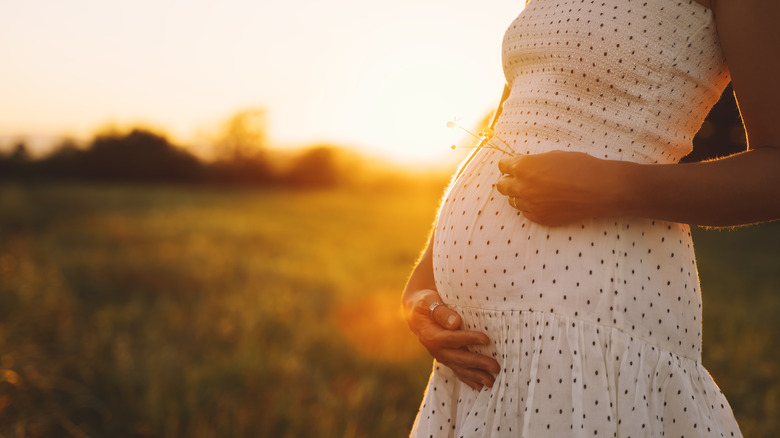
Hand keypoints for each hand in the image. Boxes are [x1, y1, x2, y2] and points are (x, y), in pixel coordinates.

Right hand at [403, 289, 500, 390]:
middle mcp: (436, 349)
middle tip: (495, 367)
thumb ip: (440, 312)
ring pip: (459, 368)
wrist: (416, 311)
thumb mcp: (428, 301)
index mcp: (431, 335)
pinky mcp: (446, 358)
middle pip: (458, 358)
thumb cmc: (425, 302)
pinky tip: (479, 386)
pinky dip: (468, 379)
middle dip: (478, 363)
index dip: (469, 339)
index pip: (452, 339)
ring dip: (476, 376)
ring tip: (491, 381)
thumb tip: (455, 323)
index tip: (486, 339)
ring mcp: (441, 355)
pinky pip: (457, 371)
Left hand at [496, 150, 628, 224]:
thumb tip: (522, 164)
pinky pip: (525, 212)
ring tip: (533, 191)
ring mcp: (530, 205)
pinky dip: (530, 207)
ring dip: (519, 195)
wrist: (598, 189)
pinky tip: (542, 201)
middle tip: (518, 179)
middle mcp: (522, 187)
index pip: (503, 166)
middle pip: (502, 186)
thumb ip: (533, 161)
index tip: (511, 166)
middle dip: (508, 181)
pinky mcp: (539, 218)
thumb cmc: (579, 166)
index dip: (508, 165)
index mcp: (524, 167)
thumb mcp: (553, 155)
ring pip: (512, 201)